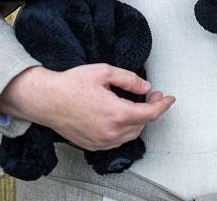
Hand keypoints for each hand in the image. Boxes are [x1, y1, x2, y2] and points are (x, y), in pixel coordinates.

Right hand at [0, 64, 174, 150]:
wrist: (46, 99)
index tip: (170, 99)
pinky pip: (116, 141)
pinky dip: (124, 130)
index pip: (149, 114)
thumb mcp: (104, 72)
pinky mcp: (92, 145)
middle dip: (151, 111)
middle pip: (141, 125)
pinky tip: (121, 116)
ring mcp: (100, 141)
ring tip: (137, 105)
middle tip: (152, 96)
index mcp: (116, 113)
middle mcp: (110, 132)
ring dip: (138, 121)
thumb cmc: (71, 84)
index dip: (163, 106)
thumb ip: (128, 79)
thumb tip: (146, 88)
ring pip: (130, 135)